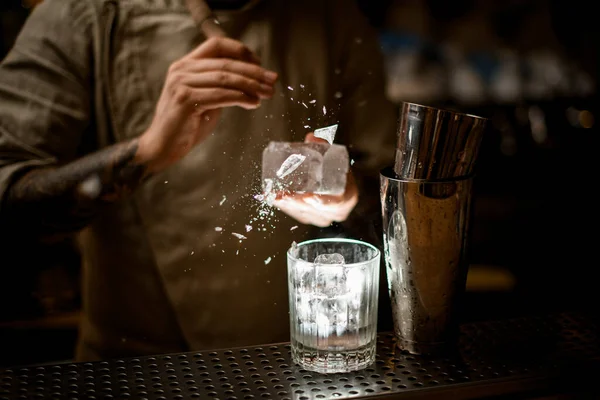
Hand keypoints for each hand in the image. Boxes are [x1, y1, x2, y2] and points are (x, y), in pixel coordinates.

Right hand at [137, 37, 277, 170]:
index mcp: (185, 65)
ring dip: (252, 85)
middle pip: (226, 63)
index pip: (216, 45)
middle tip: (273, 80)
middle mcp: (181, 70)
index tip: (259, 63)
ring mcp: (181, 84)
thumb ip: (220, 86)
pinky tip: (253, 102)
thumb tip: (251, 81)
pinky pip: (221, 95)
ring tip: (267, 93)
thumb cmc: (187, 125)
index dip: (240, 51)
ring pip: (226, 78)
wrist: (162, 147)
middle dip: (254, 71)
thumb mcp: (205, 98)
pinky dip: (241, 97)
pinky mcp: (185, 100)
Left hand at [272, 133, 358, 226]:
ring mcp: (322, 218)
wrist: (337, 182)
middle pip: (315, 210)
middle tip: (285, 195)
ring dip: (289, 205)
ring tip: (276, 196)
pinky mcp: (310, 217)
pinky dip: (286, 206)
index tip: (310, 197)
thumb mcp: (334, 156)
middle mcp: (336, 212)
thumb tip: (311, 137)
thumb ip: (323, 146)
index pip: (337, 203)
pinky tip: (275, 199)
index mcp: (348, 198)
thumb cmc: (336, 169)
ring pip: (304, 214)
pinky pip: (298, 214)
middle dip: (298, 203)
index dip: (324, 202)